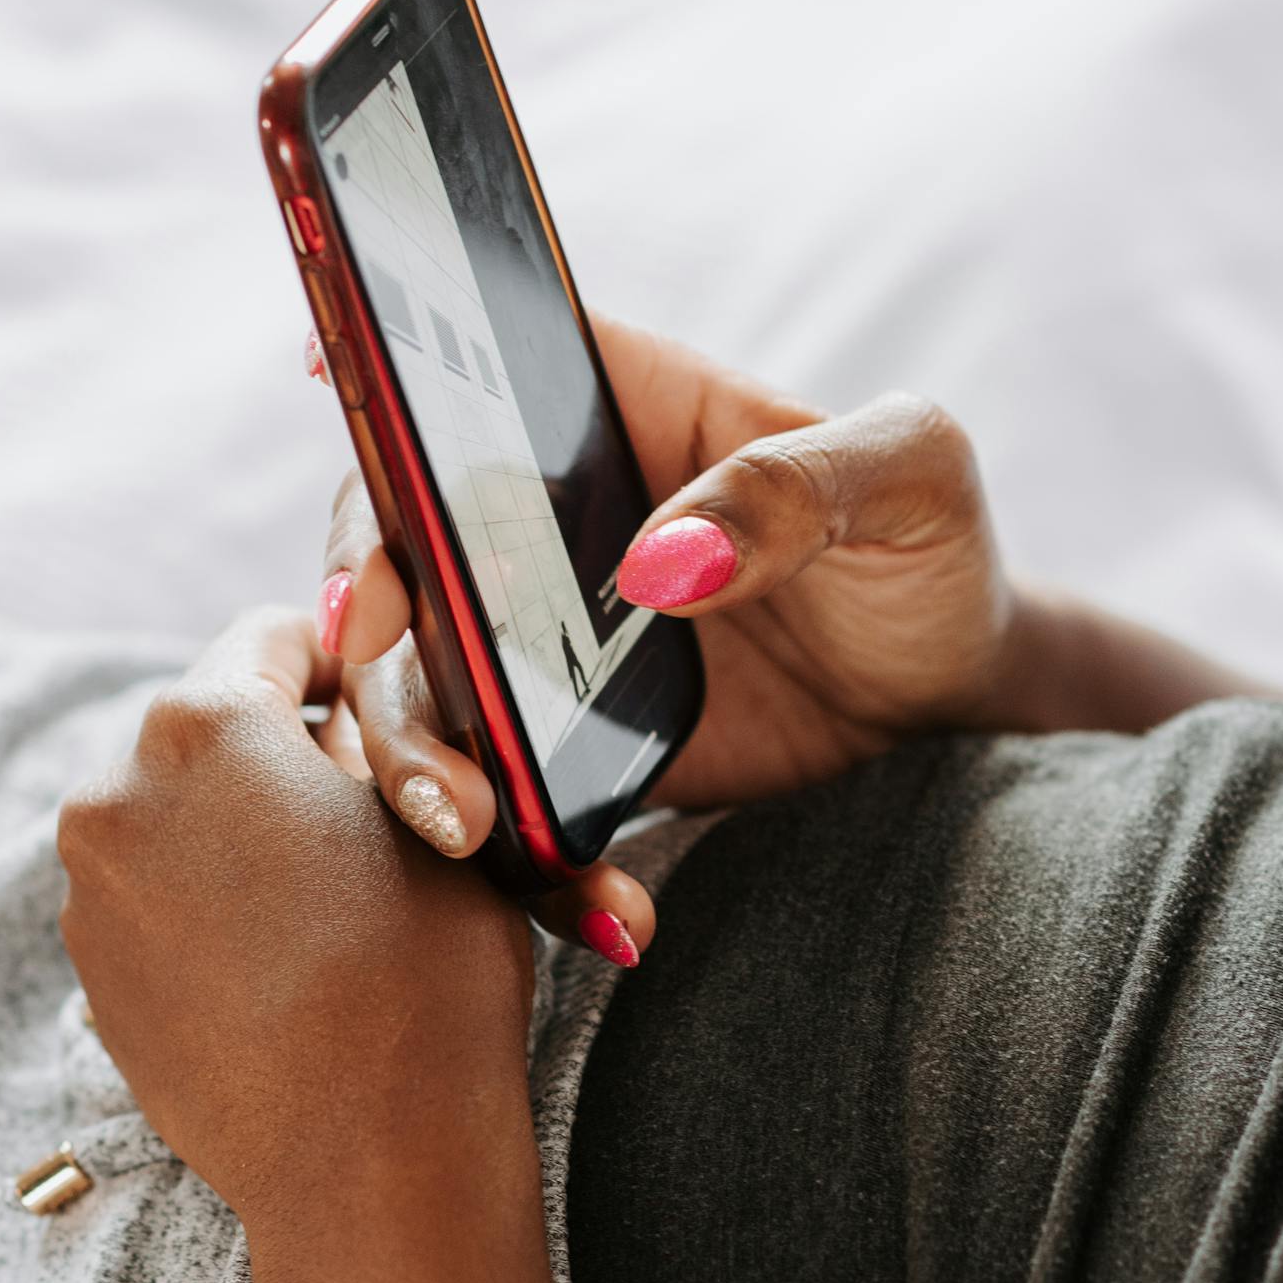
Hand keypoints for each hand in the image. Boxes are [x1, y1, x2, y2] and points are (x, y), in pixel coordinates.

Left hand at [57, 608, 537, 1282]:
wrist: (368, 1164)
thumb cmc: (425, 980)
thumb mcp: (448, 818)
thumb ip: (390, 729)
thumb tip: (359, 687)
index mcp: (205, 724)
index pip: (278, 636)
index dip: (348, 664)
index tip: (388, 709)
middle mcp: (117, 793)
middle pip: (217, 728)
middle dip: (291, 754)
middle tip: (380, 814)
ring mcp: (90, 891)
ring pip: (183, 816)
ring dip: (248, 831)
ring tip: (336, 899)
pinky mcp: (91, 973)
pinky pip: (158, 898)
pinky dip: (214, 905)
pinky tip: (289, 959)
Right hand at [320, 317, 1015, 866]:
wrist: (957, 701)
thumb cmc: (933, 546)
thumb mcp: (909, 477)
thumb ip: (790, 490)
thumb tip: (661, 561)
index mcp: (617, 407)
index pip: (469, 369)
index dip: (381, 379)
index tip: (324, 382)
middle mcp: (549, 519)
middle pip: (399, 540)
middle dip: (367, 608)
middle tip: (377, 662)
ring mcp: (543, 640)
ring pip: (421, 687)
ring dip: (411, 753)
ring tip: (468, 824)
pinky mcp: (565, 751)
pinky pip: (504, 802)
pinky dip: (523, 864)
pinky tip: (606, 912)